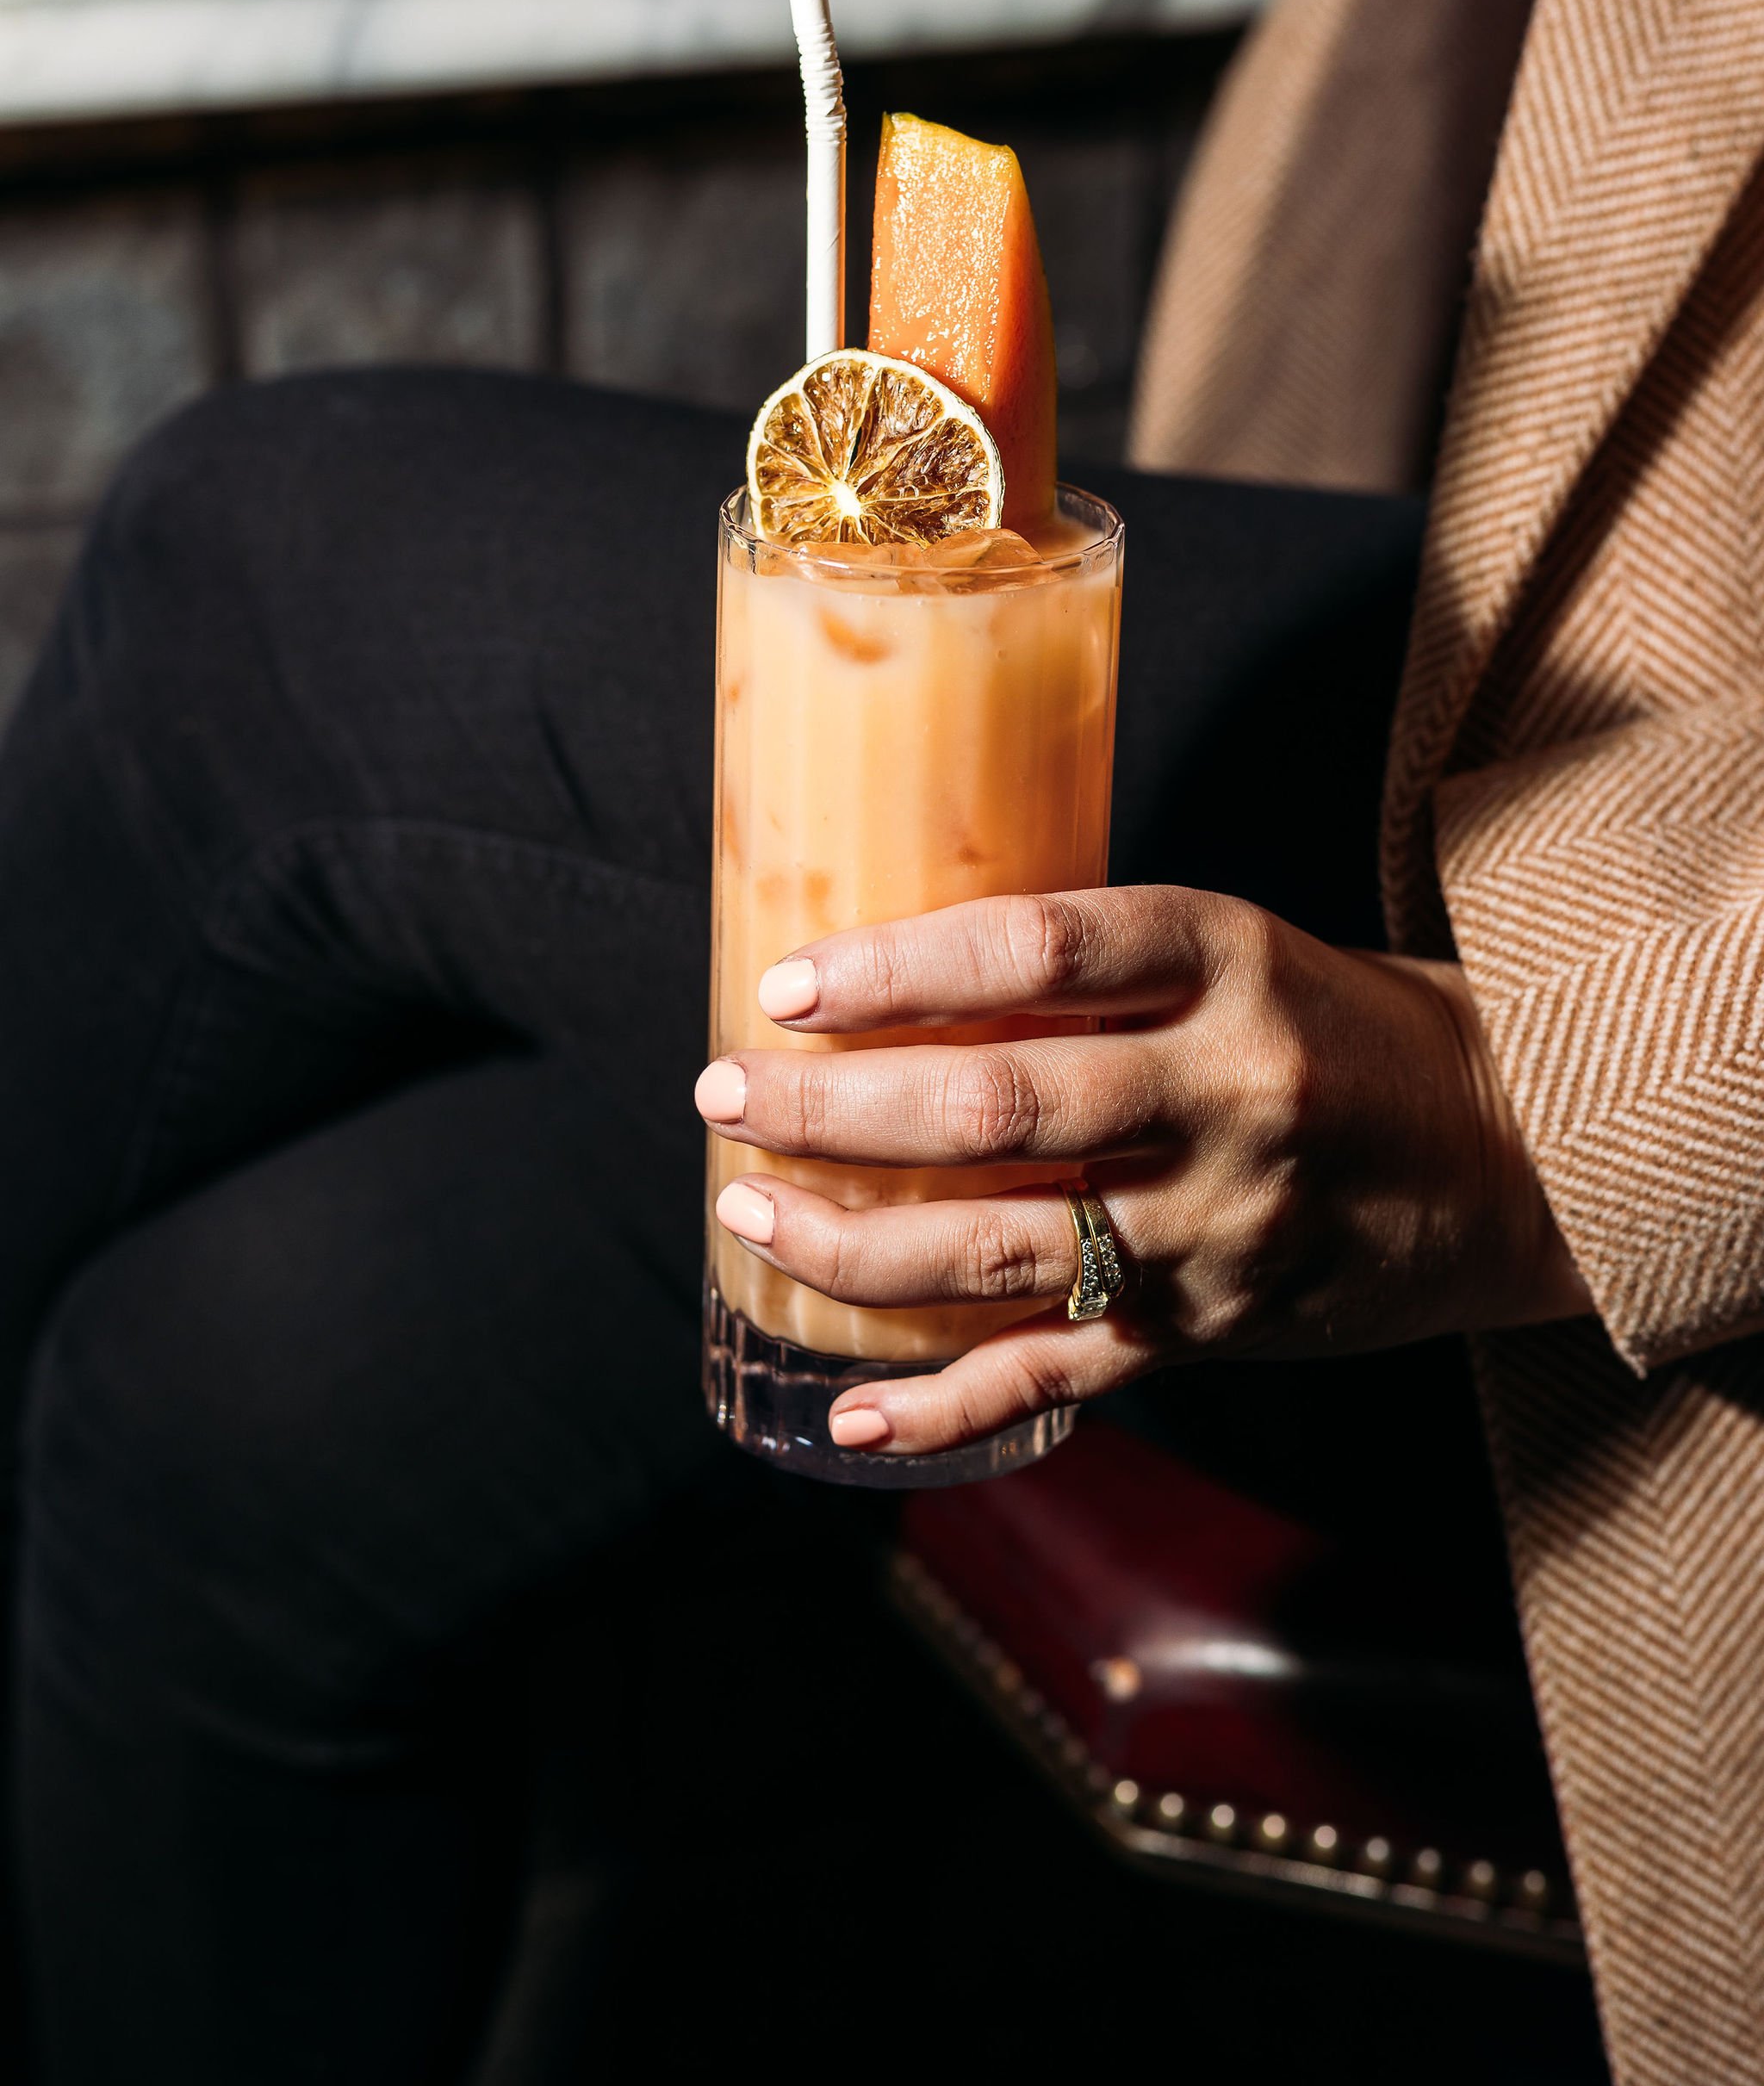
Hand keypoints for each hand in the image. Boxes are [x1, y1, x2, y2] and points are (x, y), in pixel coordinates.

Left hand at [695, 887, 1592, 1457]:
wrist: (1506, 1153)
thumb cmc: (1334, 1027)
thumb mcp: (1236, 947)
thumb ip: (1091, 966)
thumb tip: (886, 974)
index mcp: (1232, 963)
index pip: (1042, 950)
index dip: (900, 967)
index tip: (788, 985)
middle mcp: (1228, 1097)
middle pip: (999, 1105)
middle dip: (836, 1109)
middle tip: (725, 1094)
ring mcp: (1219, 1232)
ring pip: (1005, 1248)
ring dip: (854, 1242)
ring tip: (749, 1213)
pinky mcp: (1213, 1335)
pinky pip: (1060, 1377)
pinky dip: (947, 1406)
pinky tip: (852, 1413)